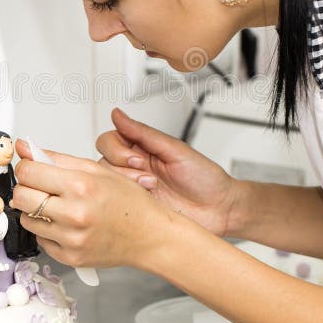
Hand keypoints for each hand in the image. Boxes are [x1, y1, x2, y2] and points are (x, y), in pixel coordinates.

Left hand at [11, 139, 172, 269]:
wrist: (150, 235)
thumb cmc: (129, 202)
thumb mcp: (97, 169)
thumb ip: (56, 158)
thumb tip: (24, 148)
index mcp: (81, 186)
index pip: (28, 172)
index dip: (26, 167)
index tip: (31, 168)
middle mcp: (74, 214)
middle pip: (20, 197)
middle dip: (26, 188)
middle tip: (42, 187)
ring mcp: (71, 239)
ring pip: (26, 220)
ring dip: (35, 210)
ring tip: (58, 206)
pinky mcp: (69, 257)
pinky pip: (40, 240)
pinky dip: (47, 230)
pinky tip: (66, 224)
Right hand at [96, 108, 237, 236]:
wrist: (221, 209)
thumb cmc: (205, 178)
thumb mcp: (175, 149)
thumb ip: (143, 132)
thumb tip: (117, 114)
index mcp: (142, 148)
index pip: (109, 140)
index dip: (117, 149)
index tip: (139, 158)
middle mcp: (135, 167)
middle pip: (102, 161)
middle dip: (122, 167)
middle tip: (146, 174)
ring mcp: (134, 189)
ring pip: (107, 182)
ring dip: (127, 184)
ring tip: (152, 188)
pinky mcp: (136, 208)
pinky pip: (116, 203)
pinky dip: (127, 201)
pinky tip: (148, 200)